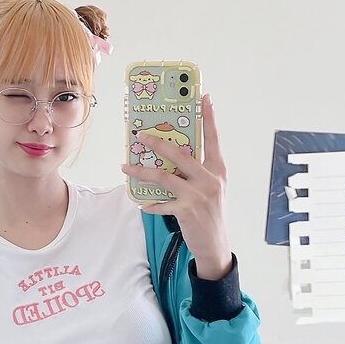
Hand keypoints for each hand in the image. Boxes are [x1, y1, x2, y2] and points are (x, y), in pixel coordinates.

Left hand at [121, 93, 231, 279]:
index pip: (213, 140)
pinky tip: (141, 203)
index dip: (210, 119)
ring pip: (164, 177)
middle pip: (180, 154)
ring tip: (126, 166)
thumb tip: (174, 156)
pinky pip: (161, 203)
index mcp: (218, 170)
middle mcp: (210, 180)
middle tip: (141, 135)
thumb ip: (198, 171)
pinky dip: (149, 203)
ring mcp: (198, 195)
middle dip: (158, 142)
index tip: (205, 99)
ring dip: (142, 170)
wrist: (215, 244)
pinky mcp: (186, 211)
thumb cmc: (210, 213)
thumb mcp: (212, 188)